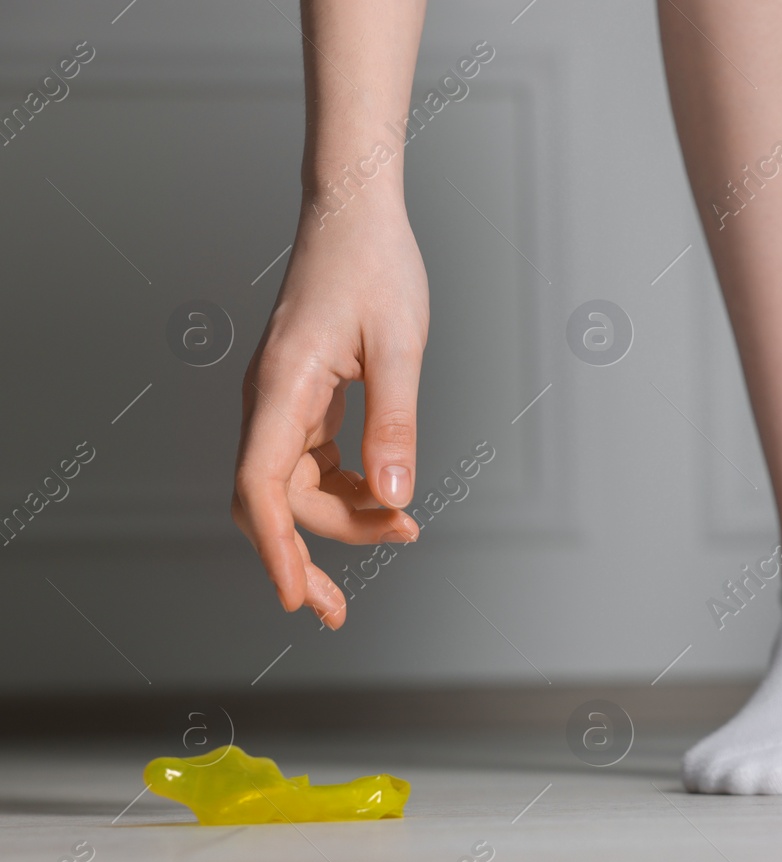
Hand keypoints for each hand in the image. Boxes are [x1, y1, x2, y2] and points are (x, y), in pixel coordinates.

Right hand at [232, 196, 427, 628]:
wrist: (355, 215)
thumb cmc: (375, 267)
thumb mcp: (399, 347)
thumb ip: (395, 425)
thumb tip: (393, 498)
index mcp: (282, 387)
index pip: (260, 488)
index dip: (276, 549)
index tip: (296, 598)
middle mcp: (269, 400)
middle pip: (276, 500)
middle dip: (315, 551)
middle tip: (348, 606)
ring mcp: (281, 402)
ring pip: (293, 488)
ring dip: (339, 521)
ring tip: (401, 530)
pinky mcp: (302, 400)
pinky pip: (311, 465)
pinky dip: (345, 491)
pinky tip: (383, 499)